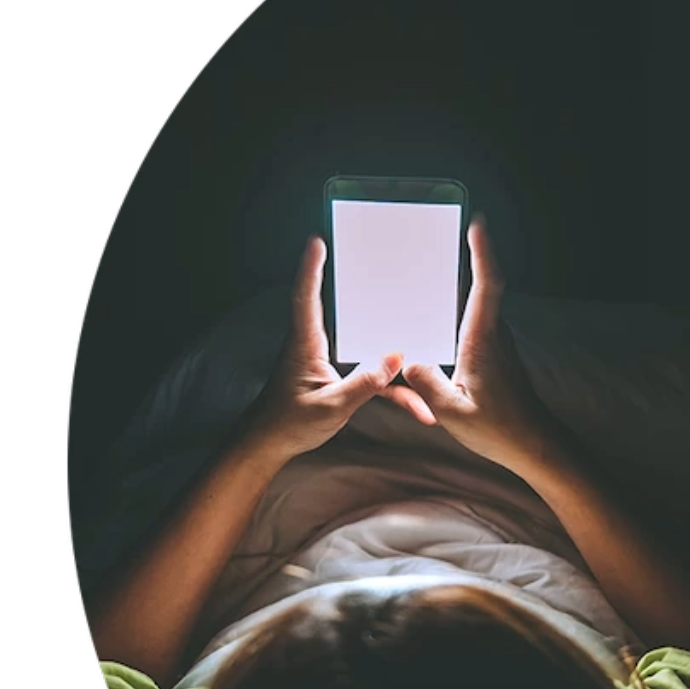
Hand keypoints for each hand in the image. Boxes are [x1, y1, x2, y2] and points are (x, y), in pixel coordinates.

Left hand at [242, 236, 442, 462]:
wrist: (269, 446)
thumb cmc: (288, 424)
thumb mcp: (332, 406)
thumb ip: (365, 382)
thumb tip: (396, 357)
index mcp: (305, 344)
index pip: (307, 297)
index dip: (311, 268)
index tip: (317, 242)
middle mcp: (314, 347)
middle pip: (345, 314)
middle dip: (366, 296)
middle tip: (381, 271)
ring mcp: (326, 363)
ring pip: (368, 354)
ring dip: (393, 366)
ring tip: (420, 364)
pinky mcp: (336, 380)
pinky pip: (371, 379)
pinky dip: (392, 392)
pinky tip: (416, 408)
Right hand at [400, 216, 563, 472]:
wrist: (534, 445)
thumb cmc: (499, 429)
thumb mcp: (452, 412)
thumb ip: (425, 384)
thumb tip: (405, 360)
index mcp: (483, 341)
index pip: (487, 285)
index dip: (482, 252)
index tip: (476, 224)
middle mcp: (494, 336)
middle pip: (485, 286)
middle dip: (472, 256)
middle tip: (448, 231)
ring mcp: (498, 345)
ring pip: (481, 306)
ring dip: (468, 282)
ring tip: (436, 267)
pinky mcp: (496, 356)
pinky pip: (478, 323)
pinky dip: (464, 309)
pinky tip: (440, 318)